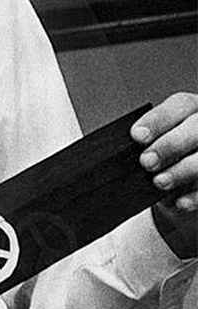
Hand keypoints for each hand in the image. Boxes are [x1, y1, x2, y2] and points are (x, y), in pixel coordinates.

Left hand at [133, 92, 197, 257]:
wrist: (185, 179)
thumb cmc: (164, 152)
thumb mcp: (155, 140)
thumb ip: (146, 140)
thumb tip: (119, 151)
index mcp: (190, 109)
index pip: (178, 106)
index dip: (158, 121)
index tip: (137, 136)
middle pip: (196, 129)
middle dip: (170, 145)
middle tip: (147, 161)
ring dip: (182, 171)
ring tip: (159, 182)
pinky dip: (195, 196)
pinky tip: (180, 202)